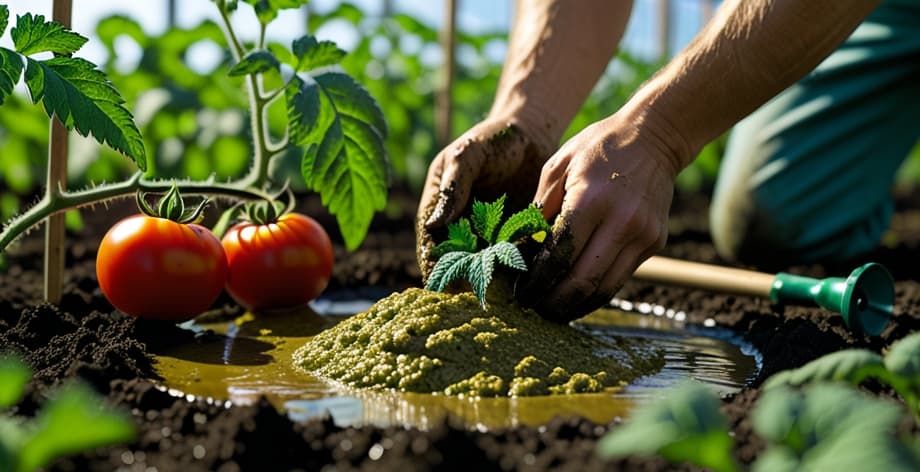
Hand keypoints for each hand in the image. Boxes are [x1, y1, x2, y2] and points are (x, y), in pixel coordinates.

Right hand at [416, 119, 553, 279]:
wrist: (532, 136)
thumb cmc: (493, 140)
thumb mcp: (468, 155)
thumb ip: (454, 187)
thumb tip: (434, 225)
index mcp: (439, 208)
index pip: (430, 243)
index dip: (433, 264)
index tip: (439, 282)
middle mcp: (461, 227)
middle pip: (456, 261)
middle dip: (462, 279)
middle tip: (473, 294)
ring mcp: (487, 236)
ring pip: (483, 266)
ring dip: (490, 281)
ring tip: (499, 295)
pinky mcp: (514, 239)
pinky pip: (512, 260)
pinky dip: (516, 272)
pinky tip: (523, 281)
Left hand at [516, 113, 680, 321]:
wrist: (654, 138)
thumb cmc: (597, 148)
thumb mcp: (558, 166)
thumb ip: (539, 210)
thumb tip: (521, 251)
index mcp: (591, 200)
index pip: (558, 256)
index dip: (536, 281)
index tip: (520, 293)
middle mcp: (621, 222)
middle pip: (583, 281)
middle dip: (554, 303)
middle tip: (535, 310)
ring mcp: (642, 235)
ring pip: (605, 288)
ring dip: (576, 306)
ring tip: (553, 310)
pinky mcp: (654, 242)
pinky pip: (620, 277)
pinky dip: (597, 290)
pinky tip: (577, 294)